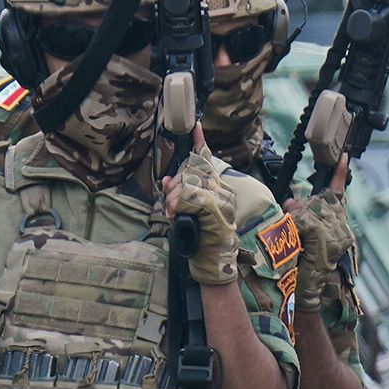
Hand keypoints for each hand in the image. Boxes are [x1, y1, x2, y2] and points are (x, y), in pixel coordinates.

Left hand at [162, 147, 239, 284]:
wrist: (213, 264)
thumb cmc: (198, 240)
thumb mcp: (184, 213)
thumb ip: (177, 195)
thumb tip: (167, 180)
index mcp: (216, 190)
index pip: (207, 162)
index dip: (199, 143)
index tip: (196, 125)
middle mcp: (222, 190)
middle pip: (191, 171)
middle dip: (173, 187)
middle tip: (171, 208)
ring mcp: (221, 198)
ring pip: (189, 183)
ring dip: (174, 199)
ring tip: (174, 214)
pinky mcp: (216, 208)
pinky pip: (191, 196)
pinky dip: (179, 205)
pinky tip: (178, 215)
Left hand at [285, 157, 353, 312]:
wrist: (305, 298)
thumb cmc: (301, 272)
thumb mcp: (301, 239)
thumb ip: (301, 219)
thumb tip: (290, 202)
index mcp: (339, 230)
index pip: (339, 197)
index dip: (340, 176)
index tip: (344, 158)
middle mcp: (342, 230)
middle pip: (320, 199)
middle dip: (301, 205)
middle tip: (289, 216)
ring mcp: (336, 235)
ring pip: (312, 208)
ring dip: (297, 217)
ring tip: (292, 232)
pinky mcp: (326, 239)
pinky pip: (308, 220)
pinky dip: (298, 226)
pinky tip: (300, 230)